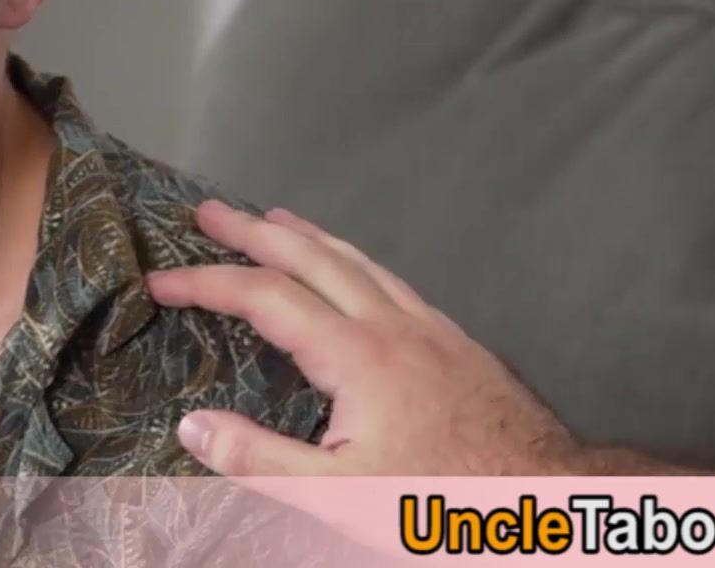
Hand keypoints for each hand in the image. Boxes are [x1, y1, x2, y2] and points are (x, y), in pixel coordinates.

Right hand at [146, 200, 584, 476]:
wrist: (552, 499)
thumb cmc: (449, 503)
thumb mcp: (340, 495)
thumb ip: (260, 460)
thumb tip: (192, 428)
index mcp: (356, 356)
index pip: (263, 299)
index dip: (206, 284)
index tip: (162, 283)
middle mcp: (392, 326)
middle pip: (309, 257)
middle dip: (252, 230)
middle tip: (210, 211)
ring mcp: (430, 329)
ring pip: (357, 260)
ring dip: (306, 235)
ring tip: (274, 219)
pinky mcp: (457, 344)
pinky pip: (391, 280)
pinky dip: (353, 259)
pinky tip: (355, 271)